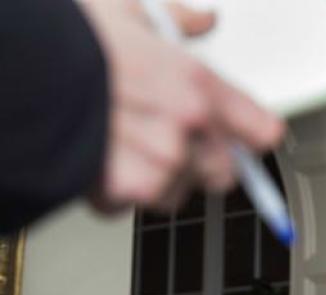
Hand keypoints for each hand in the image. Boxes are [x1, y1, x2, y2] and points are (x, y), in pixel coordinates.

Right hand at [79, 0, 284, 212]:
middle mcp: (188, 128)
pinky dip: (115, 193)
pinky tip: (97, 163)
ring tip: (121, 147)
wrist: (14, 64)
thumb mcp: (128, 9)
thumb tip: (205, 21)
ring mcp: (159, 162)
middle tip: (169, 144)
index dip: (252, 137)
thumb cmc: (68, 37)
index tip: (248, 141)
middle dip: (201, 164)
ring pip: (177, 192)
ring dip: (155, 179)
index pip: (260, 130)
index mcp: (198, 85)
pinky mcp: (124, 190)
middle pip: (224, 173)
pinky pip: (133, 204)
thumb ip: (178, 20)